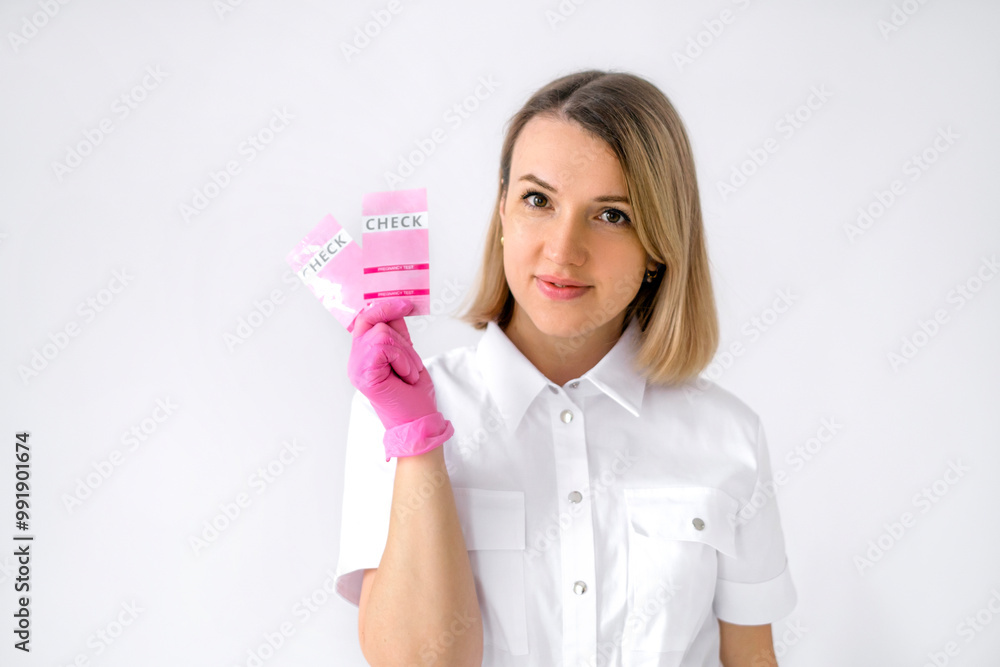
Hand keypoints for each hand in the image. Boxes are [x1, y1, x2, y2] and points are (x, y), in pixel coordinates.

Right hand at [346, 298, 439, 431]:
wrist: (418, 421)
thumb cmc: (414, 395)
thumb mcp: (407, 354)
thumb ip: (397, 333)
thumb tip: (396, 306)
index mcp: (363, 355)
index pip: (365, 319)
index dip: (383, 307)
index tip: (406, 303)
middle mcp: (355, 360)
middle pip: (371, 320)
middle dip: (400, 337)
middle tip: (411, 363)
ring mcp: (356, 367)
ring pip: (381, 333)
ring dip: (405, 353)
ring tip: (408, 373)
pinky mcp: (363, 373)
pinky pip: (384, 346)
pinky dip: (402, 359)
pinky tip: (405, 377)